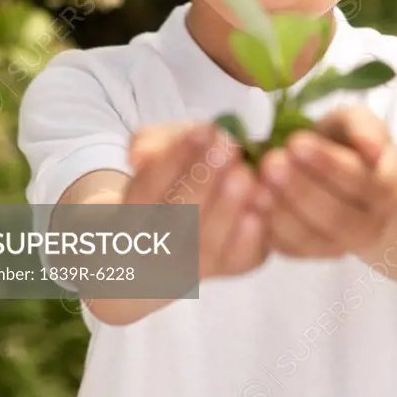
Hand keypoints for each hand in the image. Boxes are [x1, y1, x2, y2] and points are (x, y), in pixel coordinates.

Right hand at [127, 122, 272, 279]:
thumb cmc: (178, 168)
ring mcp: (193, 263)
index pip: (148, 188)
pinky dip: (251, 234)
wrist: (196, 203)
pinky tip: (261, 203)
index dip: (175, 159)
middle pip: (176, 219)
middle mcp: (158, 246)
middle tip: (227, 149)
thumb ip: (150, 145)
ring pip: (206, 243)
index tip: (202, 130)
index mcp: (135, 212)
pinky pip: (238, 257)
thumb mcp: (160, 147)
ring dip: (228, 207)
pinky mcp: (230, 265)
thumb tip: (142, 157)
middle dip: (204, 181)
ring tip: (245, 175)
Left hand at [259, 107, 396, 258]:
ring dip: (280, 211)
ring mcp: (337, 246)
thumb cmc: (346, 143)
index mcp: (384, 189)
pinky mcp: (307, 254)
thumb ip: (365, 127)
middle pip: (335, 216)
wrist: (339, 176)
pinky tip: (250, 205)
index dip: (327, 163)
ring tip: (255, 184)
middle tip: (270, 162)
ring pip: (310, 238)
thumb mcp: (358, 123)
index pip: (358, 180)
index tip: (296, 142)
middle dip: (300, 189)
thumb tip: (369, 148)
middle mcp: (367, 226)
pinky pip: (288, 249)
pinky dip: (268, 229)